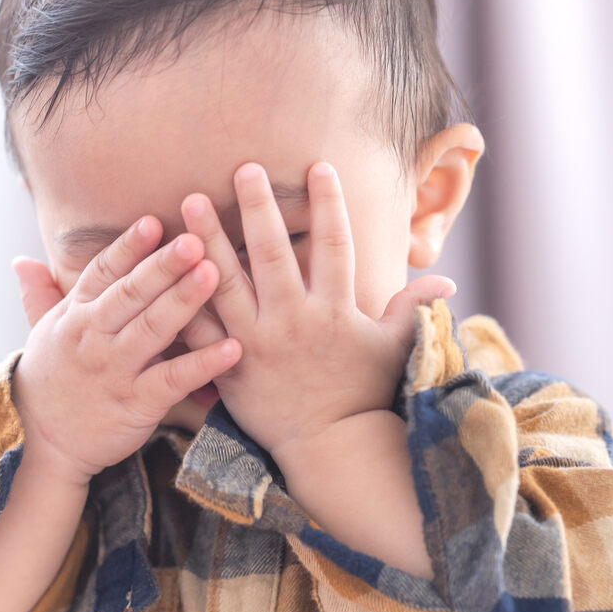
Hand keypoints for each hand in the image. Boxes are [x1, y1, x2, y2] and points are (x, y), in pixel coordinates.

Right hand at [8, 216, 241, 485]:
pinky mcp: (136, 403)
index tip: (153, 223)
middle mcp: (93, 337)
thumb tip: (20, 260)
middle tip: (195, 239)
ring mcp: (115, 370)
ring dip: (184, 301)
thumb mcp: (40, 334)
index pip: (103, 272)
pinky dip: (203, 364)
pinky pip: (174, 379)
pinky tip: (232, 348)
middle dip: (163, 265)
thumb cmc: (51, 382)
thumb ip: (39, 294)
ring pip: (152, 329)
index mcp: (75, 315)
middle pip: (131, 293)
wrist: (43, 443)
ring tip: (213, 275)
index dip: (128, 247)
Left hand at [177, 161, 454, 456]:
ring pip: (226, 282)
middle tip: (242, 167)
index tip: (319, 165)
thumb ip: (412, 310)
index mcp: (335, 311)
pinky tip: (163, 266)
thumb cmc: (361, 394)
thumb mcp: (392, 348)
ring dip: (207, 239)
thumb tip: (449, 282)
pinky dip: (183, 296)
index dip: (328, 204)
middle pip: (271, 254)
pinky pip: (200, 325)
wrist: (328, 446)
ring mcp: (256, 342)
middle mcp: (293, 321)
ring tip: (190, 201)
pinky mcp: (227, 363)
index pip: (334, 245)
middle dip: (257, 207)